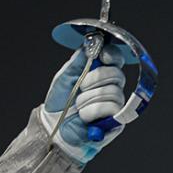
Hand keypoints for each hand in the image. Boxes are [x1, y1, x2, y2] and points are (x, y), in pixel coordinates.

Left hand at [40, 46, 126, 163]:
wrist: (55, 127)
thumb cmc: (60, 103)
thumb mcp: (65, 77)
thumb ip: (78, 61)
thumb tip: (90, 44)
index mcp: (101, 74)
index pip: (116, 59)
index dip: (112, 55)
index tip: (102, 56)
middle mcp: (112, 88)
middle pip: (117, 74)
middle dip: (95, 79)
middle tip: (81, 87)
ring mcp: (116, 105)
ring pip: (113, 92)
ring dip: (89, 99)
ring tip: (79, 106)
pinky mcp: (117, 121)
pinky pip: (112, 108)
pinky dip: (93, 111)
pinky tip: (86, 117)